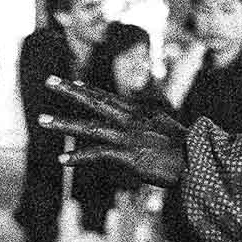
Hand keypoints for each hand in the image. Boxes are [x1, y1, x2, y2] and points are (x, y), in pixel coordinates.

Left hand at [37, 76, 186, 187]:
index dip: (88, 89)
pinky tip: (61, 160)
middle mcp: (131, 119)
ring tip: (41, 120)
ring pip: (89, 125)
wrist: (200, 161)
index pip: (109, 96)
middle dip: (69, 90)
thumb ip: (154, 119)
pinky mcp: (128, 155)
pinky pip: (97, 154)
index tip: (72, 82)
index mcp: (141, 111)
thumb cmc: (188, 149)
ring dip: (63, 123)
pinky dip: (78, 157)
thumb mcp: (170, 126)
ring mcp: (128, 136)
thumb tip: (150, 114)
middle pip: (95, 100)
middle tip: (49, 80)